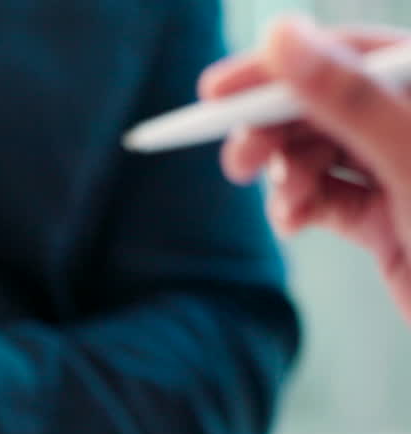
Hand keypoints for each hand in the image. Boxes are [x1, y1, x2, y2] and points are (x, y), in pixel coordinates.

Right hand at [200, 16, 410, 320]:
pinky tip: (292, 223)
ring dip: (285, 176)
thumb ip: (346, 96)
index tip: (216, 93)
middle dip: (273, 133)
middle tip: (238, 162)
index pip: (346, 54)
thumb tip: (281, 35)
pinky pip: (325, 198)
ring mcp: (399, 169)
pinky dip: (298, 208)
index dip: (279, 68)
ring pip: (316, 154)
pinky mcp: (385, 216)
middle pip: (321, 106)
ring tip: (284, 204)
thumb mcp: (407, 156)